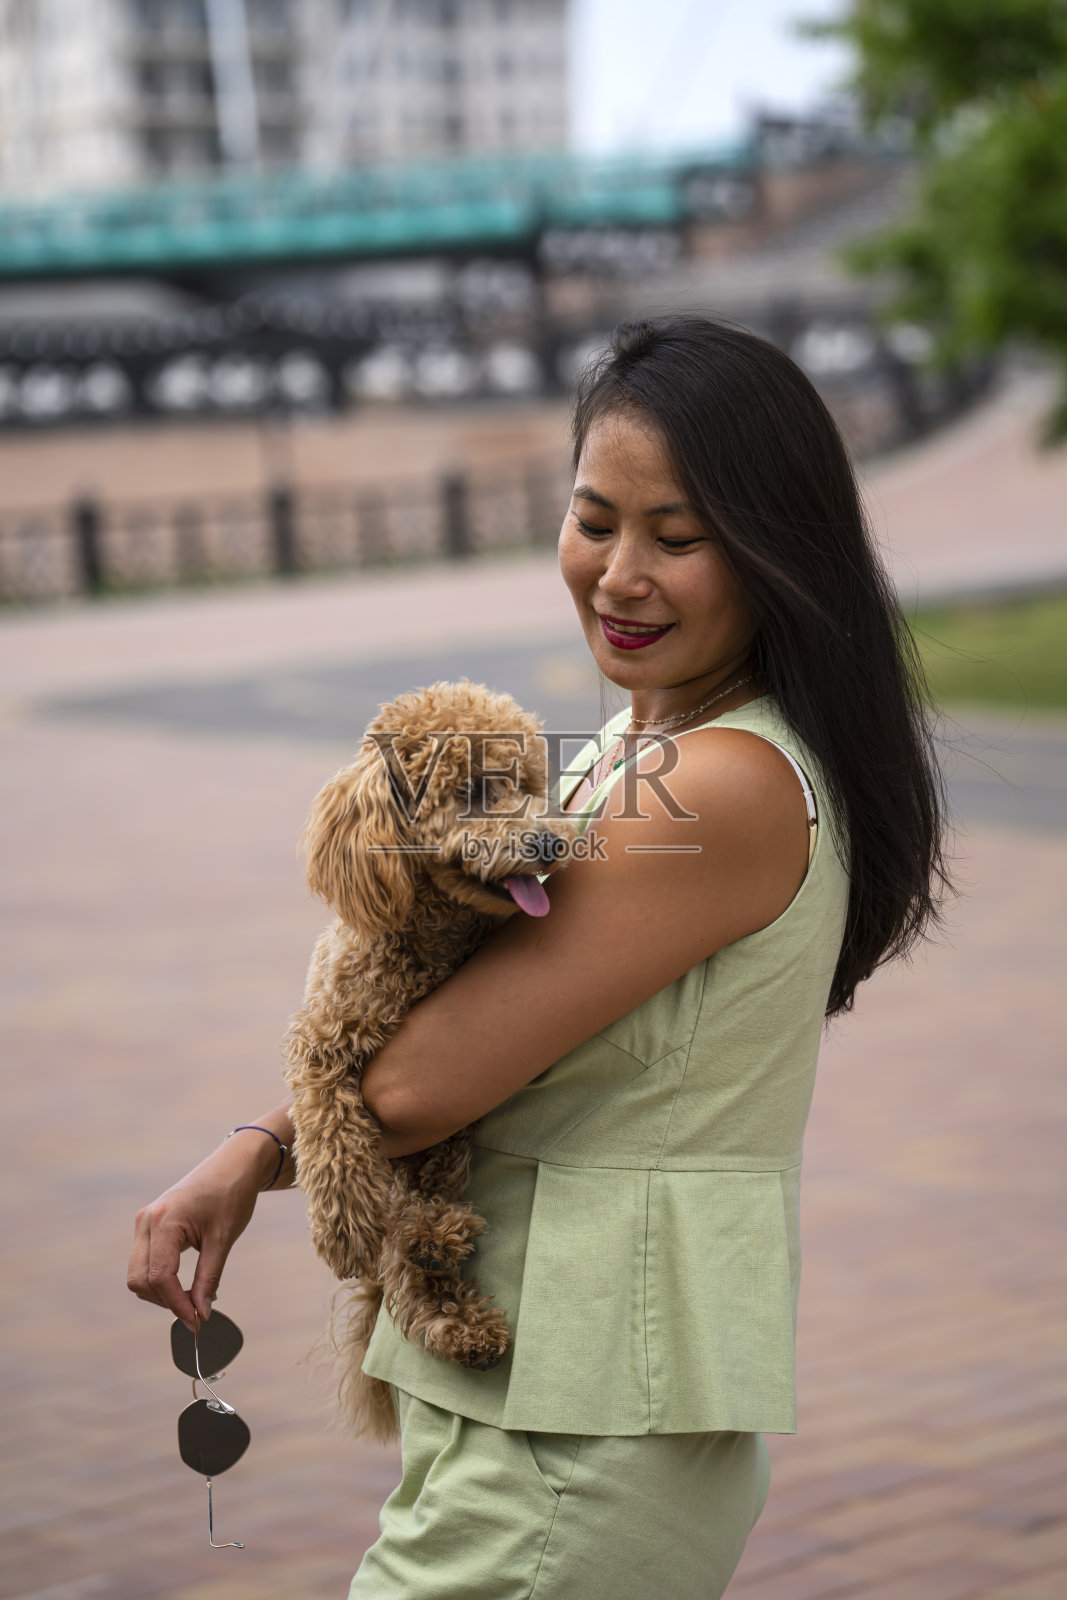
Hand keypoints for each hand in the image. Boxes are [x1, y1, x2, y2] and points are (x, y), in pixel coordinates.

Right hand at [127, 1121, 287, 1330]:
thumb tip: (200, 1315)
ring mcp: (144, 1222)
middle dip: (166, 1301)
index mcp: (165, 1221)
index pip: (160, 1276)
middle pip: (140, 1280)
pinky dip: (161, 1279)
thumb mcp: (223, 1240)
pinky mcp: (149, 1226)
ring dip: (162, 1293)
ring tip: (194, 1297)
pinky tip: (186, 1284)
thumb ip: (208, 1279)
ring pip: (138, 1274)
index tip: (198, 1323)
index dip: (177, 1305)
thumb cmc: (231, 1196)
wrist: (232, 1166)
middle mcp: (147, 1221)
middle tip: (197, 1313)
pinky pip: (145, 1263)